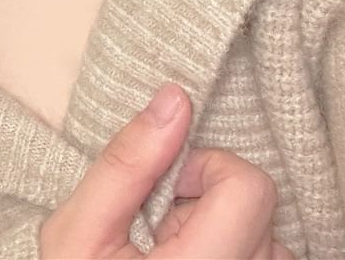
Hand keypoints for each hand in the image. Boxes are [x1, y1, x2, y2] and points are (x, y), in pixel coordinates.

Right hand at [39, 83, 293, 258]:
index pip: (248, 187)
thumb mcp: (76, 233)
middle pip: (260, 207)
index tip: (163, 192)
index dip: (202, 169)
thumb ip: (125, 164)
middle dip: (205, 203)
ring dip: (224, 233)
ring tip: (173, 256)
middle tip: (159, 232)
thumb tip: (174, 100)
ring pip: (268, 237)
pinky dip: (236, 255)